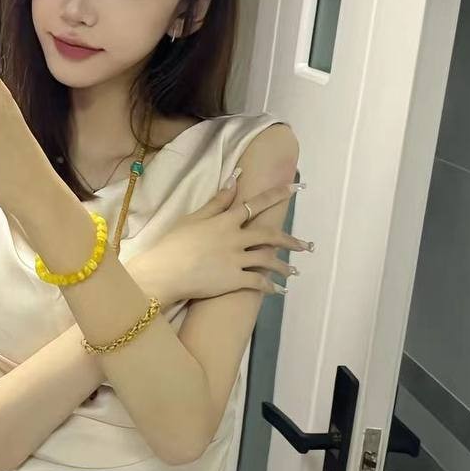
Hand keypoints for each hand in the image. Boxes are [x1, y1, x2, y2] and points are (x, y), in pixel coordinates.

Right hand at [127, 178, 312, 305]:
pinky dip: (270, 287)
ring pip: (268, 260)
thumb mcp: (193, 217)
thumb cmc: (173, 243)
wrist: (163, 272)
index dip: (277, 195)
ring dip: (283, 266)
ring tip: (294, 271)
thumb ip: (217, 202)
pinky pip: (258, 283)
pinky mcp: (233, 281)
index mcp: (225, 220)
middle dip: (290, 240)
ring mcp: (236, 260)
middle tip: (306, 245)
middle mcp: (235, 238)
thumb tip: (234, 180)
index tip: (295, 189)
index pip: (256, 204)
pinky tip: (278, 290)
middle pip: (269, 235)